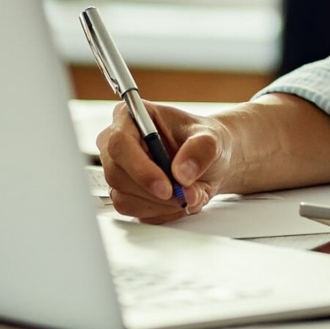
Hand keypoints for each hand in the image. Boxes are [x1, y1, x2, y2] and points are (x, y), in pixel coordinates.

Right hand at [98, 102, 233, 222]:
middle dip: (154, 192)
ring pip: (124, 197)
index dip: (140, 168)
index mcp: (131, 117)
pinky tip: (179, 200)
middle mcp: (118, 144)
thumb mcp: (212, 138)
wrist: (211, 162)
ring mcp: (118, 170)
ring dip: (161, 203)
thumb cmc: (205, 142)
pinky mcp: (123, 193)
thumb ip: (201, 150)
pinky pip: (133, 211)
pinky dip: (161, 211)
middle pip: (117, 174)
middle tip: (185, 194)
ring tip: (189, 193)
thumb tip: (182, 172)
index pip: (120, 143)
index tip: (166, 187)